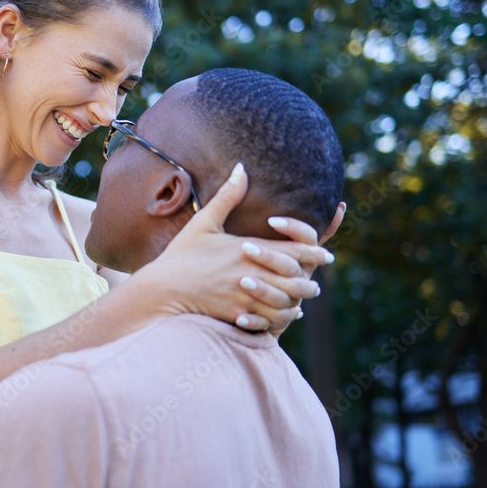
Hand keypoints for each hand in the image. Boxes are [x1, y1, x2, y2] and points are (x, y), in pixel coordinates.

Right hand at [132, 163, 334, 331]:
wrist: (161, 290)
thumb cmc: (181, 255)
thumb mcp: (203, 222)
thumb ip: (227, 196)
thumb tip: (241, 167)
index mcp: (247, 250)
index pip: (294, 251)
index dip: (314, 252)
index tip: (324, 254)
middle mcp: (251, 274)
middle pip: (296, 280)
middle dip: (310, 281)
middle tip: (317, 281)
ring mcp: (245, 297)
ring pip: (287, 303)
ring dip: (299, 301)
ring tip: (305, 298)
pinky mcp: (237, 315)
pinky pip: (269, 320)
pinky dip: (281, 317)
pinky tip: (286, 313)